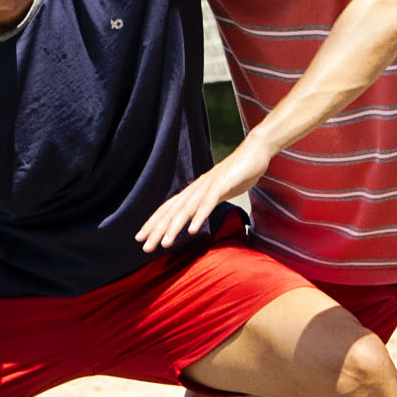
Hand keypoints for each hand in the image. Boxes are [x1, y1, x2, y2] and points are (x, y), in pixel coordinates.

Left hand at [135, 138, 270, 253]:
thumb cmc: (238, 173)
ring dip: (174, 226)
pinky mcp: (223, 184)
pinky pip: (209, 202)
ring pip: (187, 208)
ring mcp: (209, 185)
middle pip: (173, 210)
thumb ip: (205, 203)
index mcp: (194, 191)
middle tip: (144, 246)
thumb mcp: (218, 192)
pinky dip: (199, 215)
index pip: (169, 208)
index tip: (141, 238)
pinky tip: (192, 230)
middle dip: (157, 229)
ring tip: (164, 243)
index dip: (154, 223)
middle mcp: (197, 188)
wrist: (255, 150)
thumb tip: (193, 217)